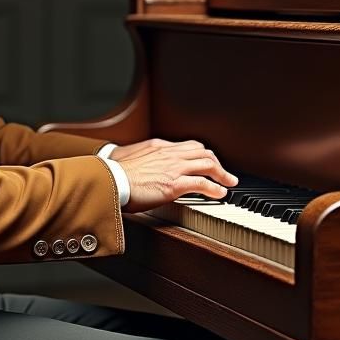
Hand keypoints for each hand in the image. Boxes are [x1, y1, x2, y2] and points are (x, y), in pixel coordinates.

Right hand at [108, 139, 237, 213]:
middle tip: (223, 172)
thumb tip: (149, 170)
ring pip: (207, 164)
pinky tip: (220, 193)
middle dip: (216, 162)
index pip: (188, 146)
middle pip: (202, 152)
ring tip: (229, 182)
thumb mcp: (133, 160)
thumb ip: (146, 161)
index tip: (206, 162)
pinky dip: (215, 188)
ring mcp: (173, 168)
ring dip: (222, 174)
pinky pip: (202, 183)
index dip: (201, 155)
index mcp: (159, 147)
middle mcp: (169, 153)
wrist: (110, 180)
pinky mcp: (174, 184)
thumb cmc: (116, 174)